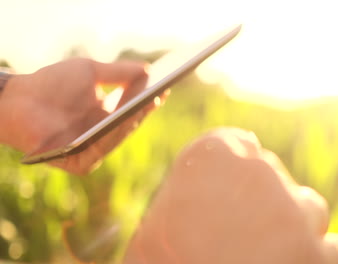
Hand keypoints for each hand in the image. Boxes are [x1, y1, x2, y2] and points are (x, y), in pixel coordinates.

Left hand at [0, 58, 164, 174]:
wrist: (17, 100)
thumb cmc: (51, 84)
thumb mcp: (90, 72)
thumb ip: (118, 72)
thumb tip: (148, 69)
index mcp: (106, 115)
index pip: (132, 109)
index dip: (148, 99)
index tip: (164, 87)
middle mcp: (102, 133)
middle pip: (129, 124)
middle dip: (144, 109)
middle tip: (159, 94)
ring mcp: (92, 149)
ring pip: (118, 137)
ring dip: (132, 121)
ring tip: (146, 104)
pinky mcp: (81, 163)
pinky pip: (102, 149)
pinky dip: (113, 135)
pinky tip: (122, 120)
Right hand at [124, 128, 337, 263]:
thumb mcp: (156, 228)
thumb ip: (191, 196)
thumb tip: (214, 197)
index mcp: (209, 157)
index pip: (236, 143)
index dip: (236, 168)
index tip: (235, 187)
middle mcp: (256, 171)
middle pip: (272, 176)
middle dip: (262, 201)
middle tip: (242, 237)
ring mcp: (293, 211)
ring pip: (308, 207)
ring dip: (295, 229)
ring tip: (268, 258)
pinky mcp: (319, 255)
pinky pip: (332, 248)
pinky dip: (316, 260)